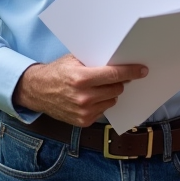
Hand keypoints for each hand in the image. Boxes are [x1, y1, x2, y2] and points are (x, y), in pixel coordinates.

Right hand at [13, 53, 147, 126]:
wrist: (37, 91)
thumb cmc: (57, 72)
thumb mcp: (73, 60)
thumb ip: (95, 60)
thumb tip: (119, 59)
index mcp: (81, 78)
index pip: (114, 75)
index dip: (131, 72)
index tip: (142, 70)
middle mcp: (83, 96)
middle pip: (117, 88)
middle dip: (118, 82)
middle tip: (112, 77)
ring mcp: (84, 111)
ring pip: (112, 100)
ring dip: (110, 93)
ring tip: (97, 87)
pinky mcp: (83, 121)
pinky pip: (104, 110)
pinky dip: (101, 103)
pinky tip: (90, 97)